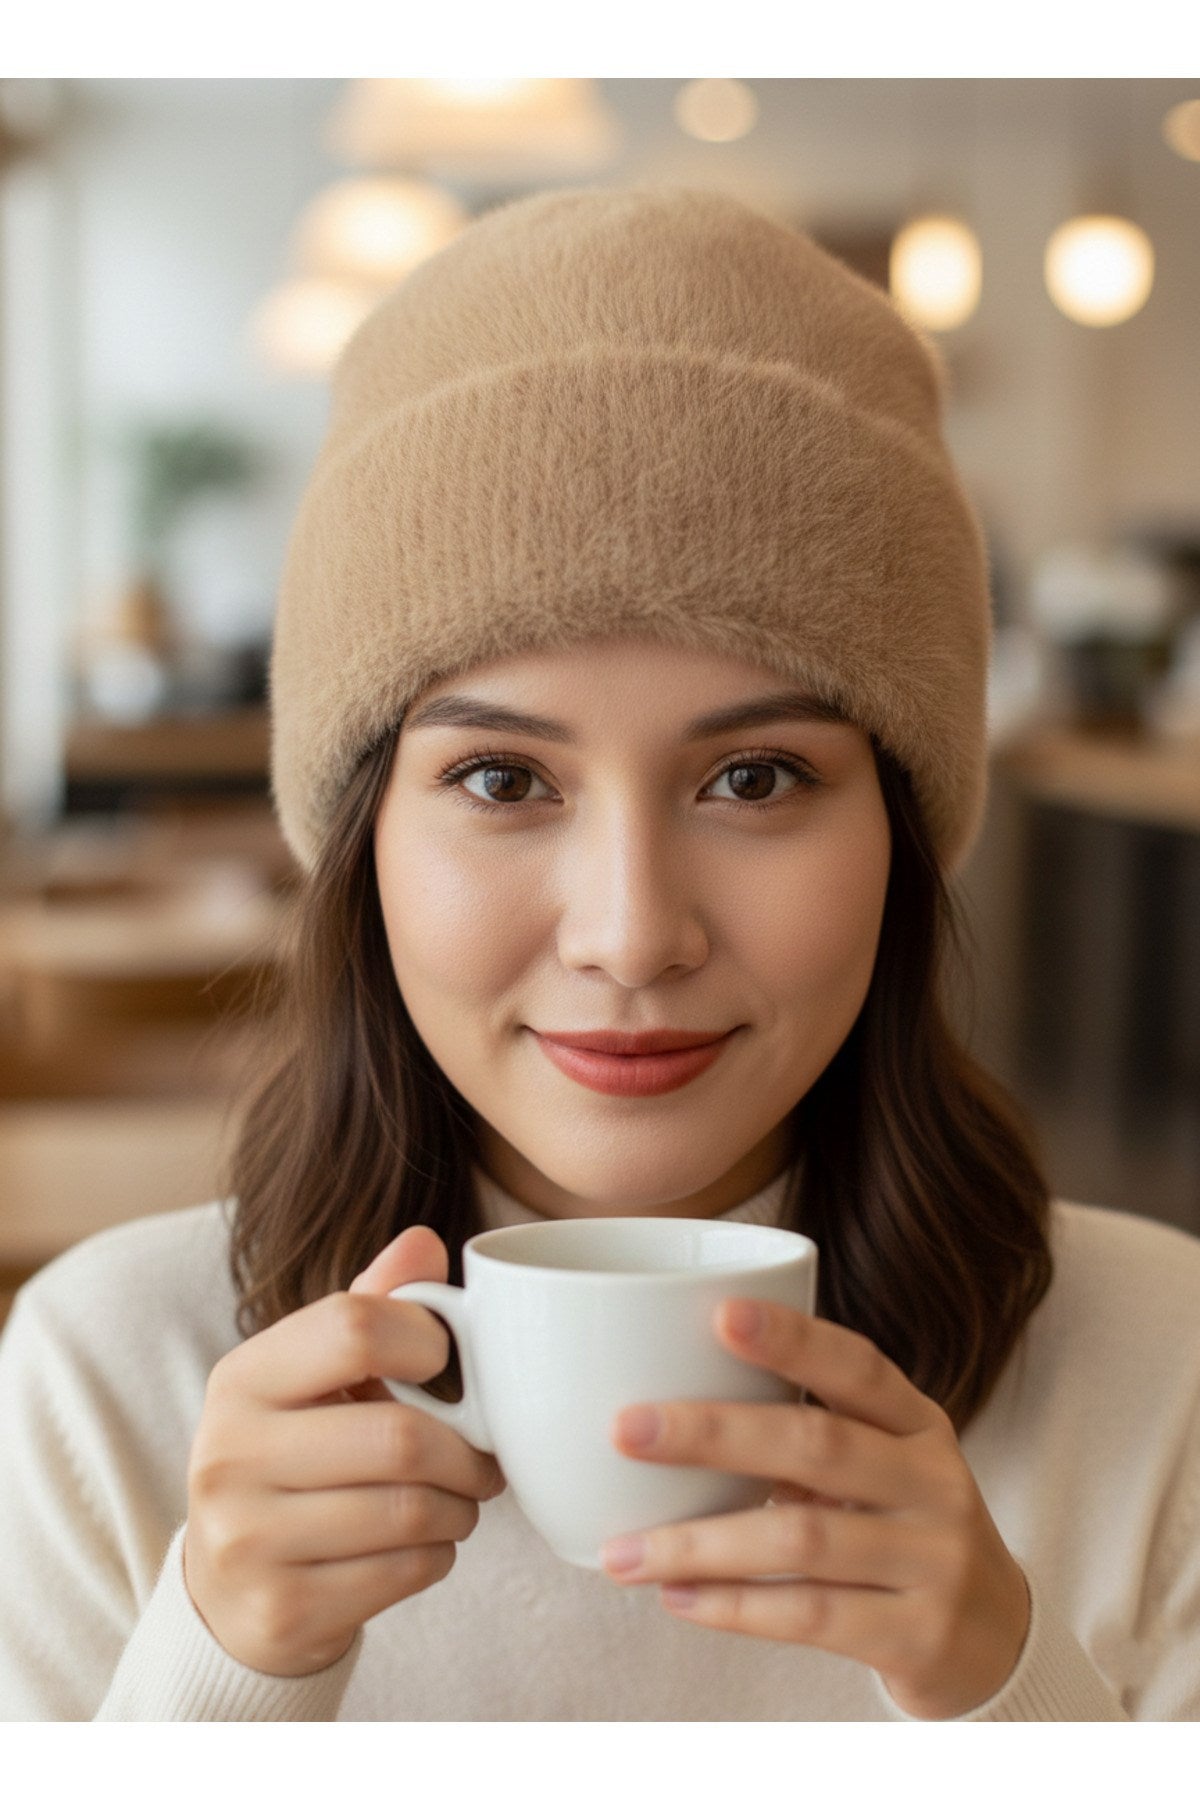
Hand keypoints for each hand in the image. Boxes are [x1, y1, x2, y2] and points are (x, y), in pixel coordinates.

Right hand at [183, 1225, 505, 1677]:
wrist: (230, 1588)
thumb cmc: (296, 1454)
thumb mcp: (315, 1374)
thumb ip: (372, 1305)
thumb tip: (425, 1244)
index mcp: (242, 1378)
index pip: (354, 1328)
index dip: (428, 1341)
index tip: (447, 1364)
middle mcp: (229, 1456)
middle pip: (399, 1438)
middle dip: (466, 1451)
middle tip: (483, 1455)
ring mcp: (247, 1541)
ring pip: (411, 1511)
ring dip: (461, 1506)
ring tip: (458, 1497)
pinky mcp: (281, 1610)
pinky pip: (405, 1572)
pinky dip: (438, 1554)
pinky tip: (424, 1542)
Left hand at [601, 1300, 1029, 1718]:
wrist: (996, 1645)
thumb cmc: (903, 1533)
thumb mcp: (882, 1469)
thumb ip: (806, 1435)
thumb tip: (667, 1410)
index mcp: (919, 1423)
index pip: (858, 1365)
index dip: (792, 1338)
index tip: (719, 1314)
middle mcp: (934, 1482)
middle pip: (817, 1444)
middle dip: (712, 1433)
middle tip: (626, 1430)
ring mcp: (934, 1561)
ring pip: (800, 1540)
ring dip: (699, 1543)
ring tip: (622, 1552)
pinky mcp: (919, 1636)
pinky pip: (810, 1617)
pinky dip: (734, 1607)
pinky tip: (676, 1598)